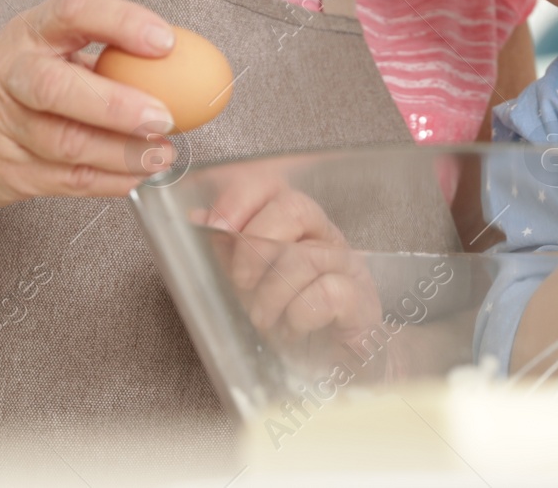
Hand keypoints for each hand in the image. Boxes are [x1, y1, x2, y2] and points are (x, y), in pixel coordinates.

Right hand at [0, 0, 180, 209]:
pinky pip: (68, 180)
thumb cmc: (24, 84)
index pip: (74, 10)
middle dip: (115, 105)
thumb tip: (186, 61)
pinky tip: (140, 175)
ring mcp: (4, 126)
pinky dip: (112, 181)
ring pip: (65, 143)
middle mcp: (10, 74)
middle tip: (164, 117)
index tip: (165, 42)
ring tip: (163, 153)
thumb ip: (108, 52)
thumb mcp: (53, 49)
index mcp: (31, 31)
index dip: (121, 22)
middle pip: (54, 88)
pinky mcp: (11, 172)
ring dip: (123, 152)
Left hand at [200, 178, 382, 350]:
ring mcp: (347, 266)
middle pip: (294, 207)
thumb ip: (227, 254)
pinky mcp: (361, 300)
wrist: (338, 373)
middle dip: (254, 245)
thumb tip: (196, 220)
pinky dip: (299, 315)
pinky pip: (327, 292)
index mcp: (295, 227)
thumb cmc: (289, 324)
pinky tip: (294, 330)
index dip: (241, 198)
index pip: (272, 185)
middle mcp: (324, 237)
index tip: (216, 226)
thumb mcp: (249, 287)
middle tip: (241, 282)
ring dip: (270, 295)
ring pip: (303, 256)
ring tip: (264, 321)